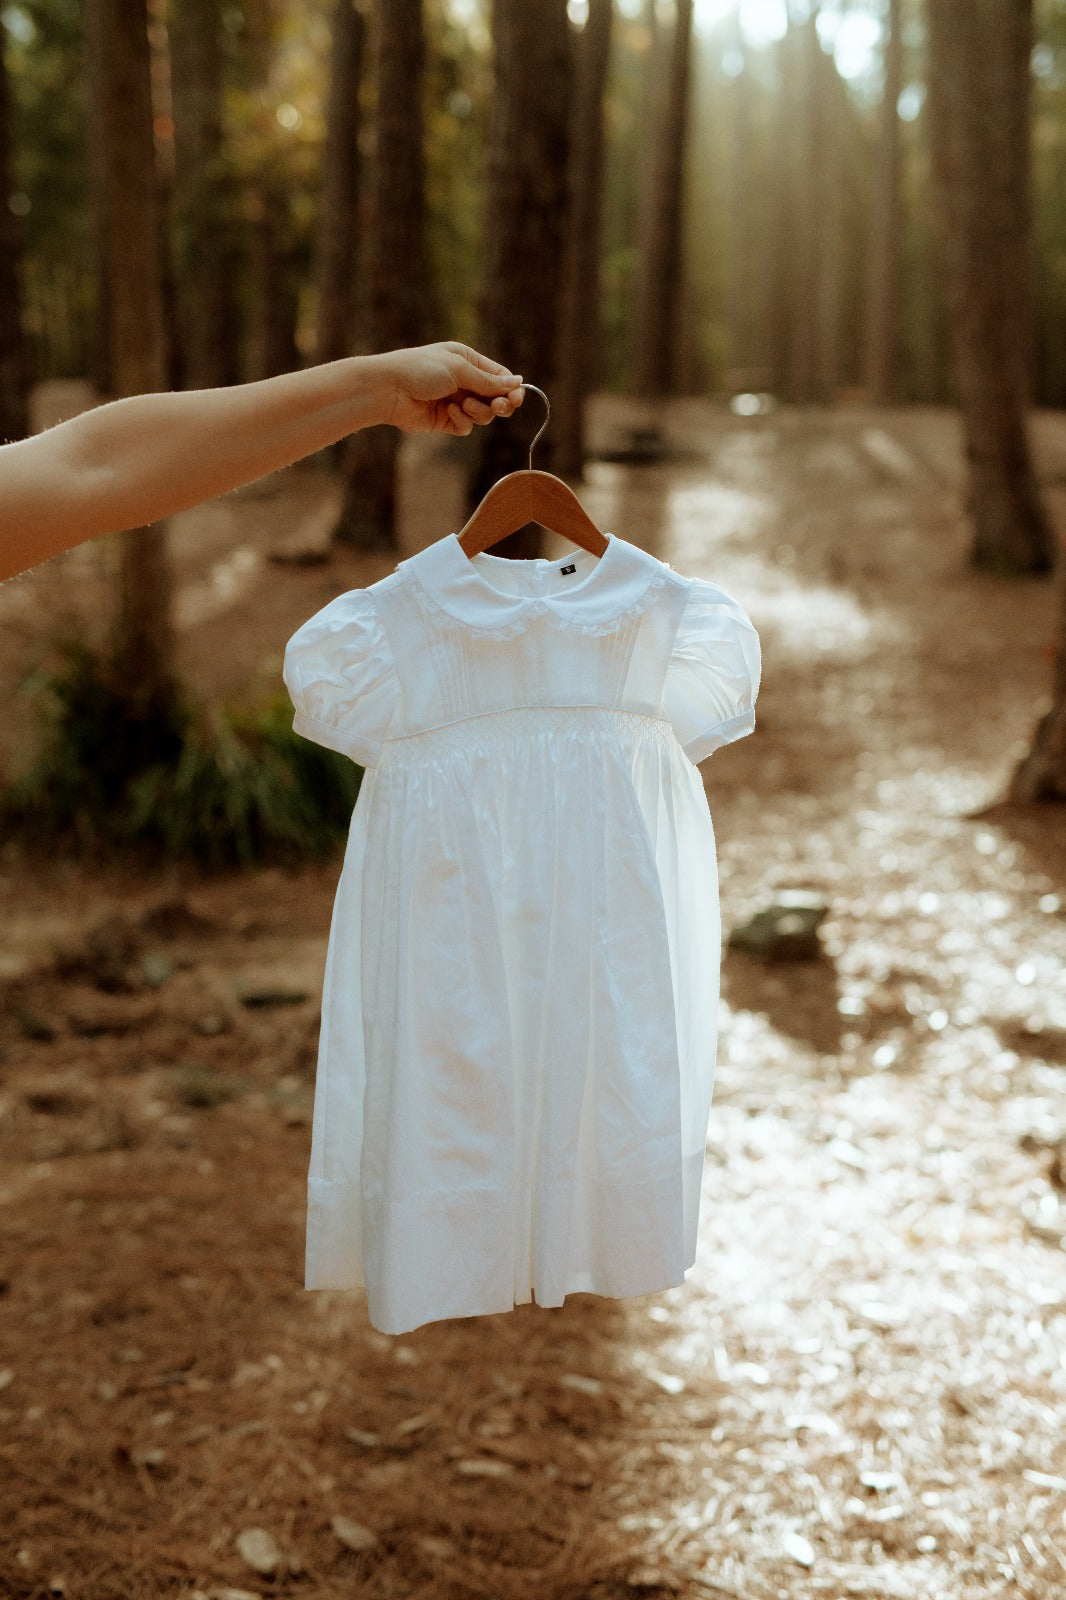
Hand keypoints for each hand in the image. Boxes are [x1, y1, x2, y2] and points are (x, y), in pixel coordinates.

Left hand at [377, 341, 524, 434]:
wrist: (388, 389)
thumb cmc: (421, 369)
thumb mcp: (459, 369)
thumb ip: (489, 381)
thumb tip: (518, 383)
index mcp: (468, 361)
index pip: (499, 377)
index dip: (511, 389)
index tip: (516, 399)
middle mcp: (463, 381)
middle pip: (495, 398)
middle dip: (499, 404)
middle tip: (498, 407)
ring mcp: (455, 401)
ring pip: (483, 415)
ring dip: (478, 412)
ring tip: (463, 406)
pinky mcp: (445, 420)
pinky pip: (466, 426)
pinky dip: (462, 420)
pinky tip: (448, 412)